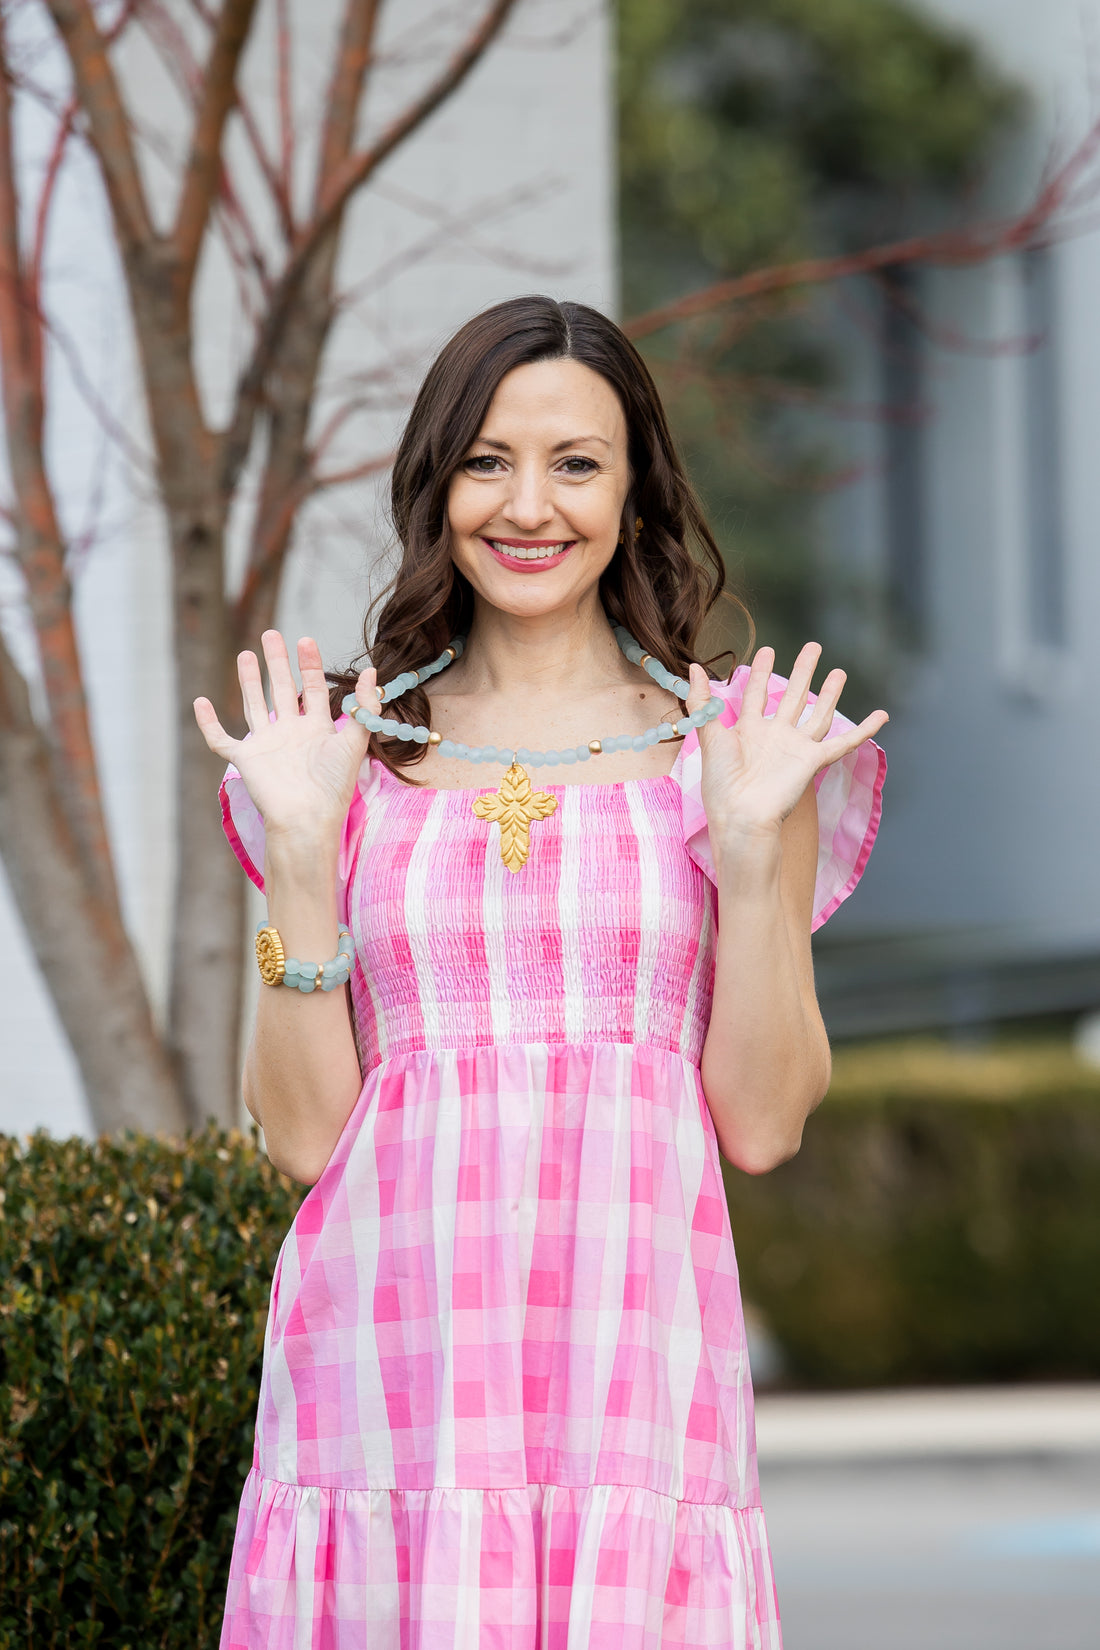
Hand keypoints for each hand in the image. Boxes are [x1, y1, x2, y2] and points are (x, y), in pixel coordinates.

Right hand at [193, 631, 378, 848]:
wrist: (306, 818)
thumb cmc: (333, 786)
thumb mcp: (355, 741)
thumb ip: (364, 707)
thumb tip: (371, 671)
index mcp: (317, 729)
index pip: (313, 689)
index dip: (310, 665)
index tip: (306, 639)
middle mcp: (291, 733)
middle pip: (281, 689)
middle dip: (277, 662)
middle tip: (271, 634)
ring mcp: (267, 745)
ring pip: (255, 705)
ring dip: (249, 681)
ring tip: (245, 654)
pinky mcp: (246, 760)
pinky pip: (221, 740)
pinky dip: (209, 723)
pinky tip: (200, 703)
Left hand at [686, 642, 887, 852]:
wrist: (741, 815)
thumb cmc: (721, 783)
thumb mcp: (708, 735)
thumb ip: (702, 701)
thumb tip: (693, 666)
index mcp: (748, 731)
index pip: (757, 694)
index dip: (762, 672)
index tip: (768, 650)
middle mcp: (775, 737)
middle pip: (793, 697)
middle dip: (803, 671)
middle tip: (814, 647)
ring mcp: (795, 748)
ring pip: (818, 714)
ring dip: (830, 694)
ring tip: (839, 672)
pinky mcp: (813, 761)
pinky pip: (844, 743)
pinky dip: (864, 731)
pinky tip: (881, 717)